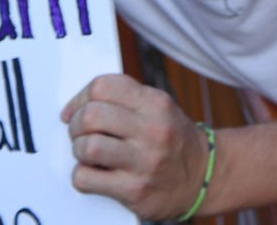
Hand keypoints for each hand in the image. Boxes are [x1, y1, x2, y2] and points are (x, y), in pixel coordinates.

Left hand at [62, 74, 212, 218]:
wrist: (201, 177)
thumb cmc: (170, 139)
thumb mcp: (159, 109)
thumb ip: (126, 100)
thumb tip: (76, 107)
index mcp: (157, 103)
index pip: (103, 87)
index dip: (80, 98)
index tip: (74, 111)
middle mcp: (153, 129)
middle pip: (91, 116)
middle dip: (75, 125)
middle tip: (80, 133)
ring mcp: (144, 161)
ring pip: (87, 147)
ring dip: (79, 151)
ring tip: (89, 154)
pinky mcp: (134, 190)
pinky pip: (86, 178)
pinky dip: (82, 176)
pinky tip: (95, 174)